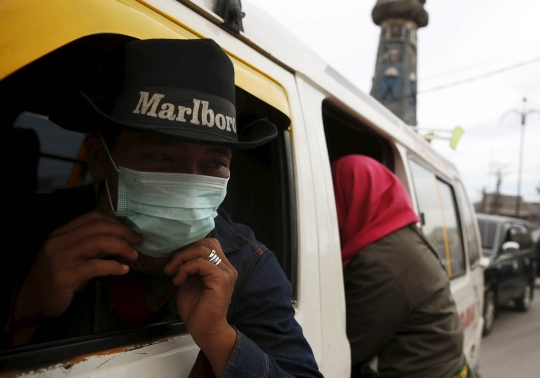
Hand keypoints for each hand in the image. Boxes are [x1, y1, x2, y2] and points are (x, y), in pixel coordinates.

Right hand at [11, 210, 140, 327]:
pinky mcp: (63, 276)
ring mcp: (59, 258)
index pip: (92, 217)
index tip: (130, 231)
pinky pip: (95, 266)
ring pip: (97, 242)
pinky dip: (113, 266)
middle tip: (138, 241)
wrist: (31, 304)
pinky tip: (123, 270)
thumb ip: (93, 248)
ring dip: (121, 246)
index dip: (115, 222)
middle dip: (123, 232)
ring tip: (133, 255)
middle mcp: (59, 241)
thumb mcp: (74, 258)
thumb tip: (120, 240)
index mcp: (61, 233)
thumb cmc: (56, 280)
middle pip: (98, 227)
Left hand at [164, 238, 237, 374]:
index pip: (209, 243)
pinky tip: (178, 281)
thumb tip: (179, 254)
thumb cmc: (196, 309)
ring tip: (173, 272)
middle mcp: (227, 267)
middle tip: (171, 266)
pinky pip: (201, 263)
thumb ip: (190, 266)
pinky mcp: (221, 279)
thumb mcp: (190, 281)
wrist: (205, 330)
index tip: (175, 262)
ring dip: (183, 258)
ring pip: (203, 250)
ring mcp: (226, 272)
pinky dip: (186, 269)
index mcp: (221, 266)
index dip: (190, 247)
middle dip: (185, 250)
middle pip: (207, 243)